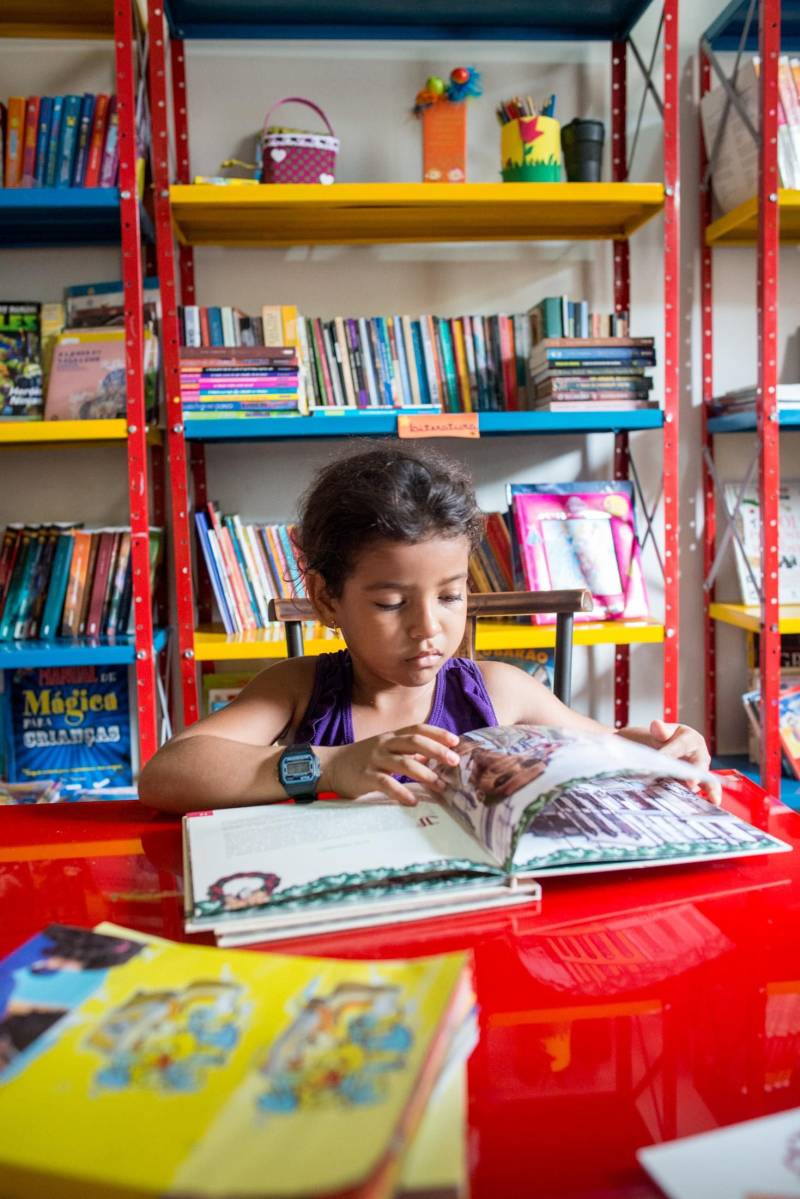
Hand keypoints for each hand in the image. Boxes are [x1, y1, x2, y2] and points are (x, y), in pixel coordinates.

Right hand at [324, 724, 461, 805]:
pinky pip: (386, 783)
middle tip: (454, 761)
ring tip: (440, 785)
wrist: (329, 766)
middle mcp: (384, 745)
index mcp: (391, 737)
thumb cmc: (362, 760)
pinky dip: (401, 792)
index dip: (437, 733)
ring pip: (403, 763)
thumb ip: (408, 753)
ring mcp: (374, 760)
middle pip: (414, 742)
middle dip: (436, 750)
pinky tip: (413, 800)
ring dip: (424, 773)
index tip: (456, 740)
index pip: (418, 729)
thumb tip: (433, 757)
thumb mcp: (386, 751)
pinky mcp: (365, 776)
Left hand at [649, 719, 721, 804]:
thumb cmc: (668, 740)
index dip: (670, 753)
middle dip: (696, 774)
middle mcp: (700, 755)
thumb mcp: (662, 732)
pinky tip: (709, 807)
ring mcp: (702, 771)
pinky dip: (708, 798)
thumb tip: (656, 725)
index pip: (680, 746)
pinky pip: (707, 790)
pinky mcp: (701, 784)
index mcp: (692, 739)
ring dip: (710, 790)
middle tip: (691, 782)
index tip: (660, 760)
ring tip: (714, 800)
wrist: (668, 750)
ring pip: (709, 780)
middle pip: (700, 764)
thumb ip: (660, 730)